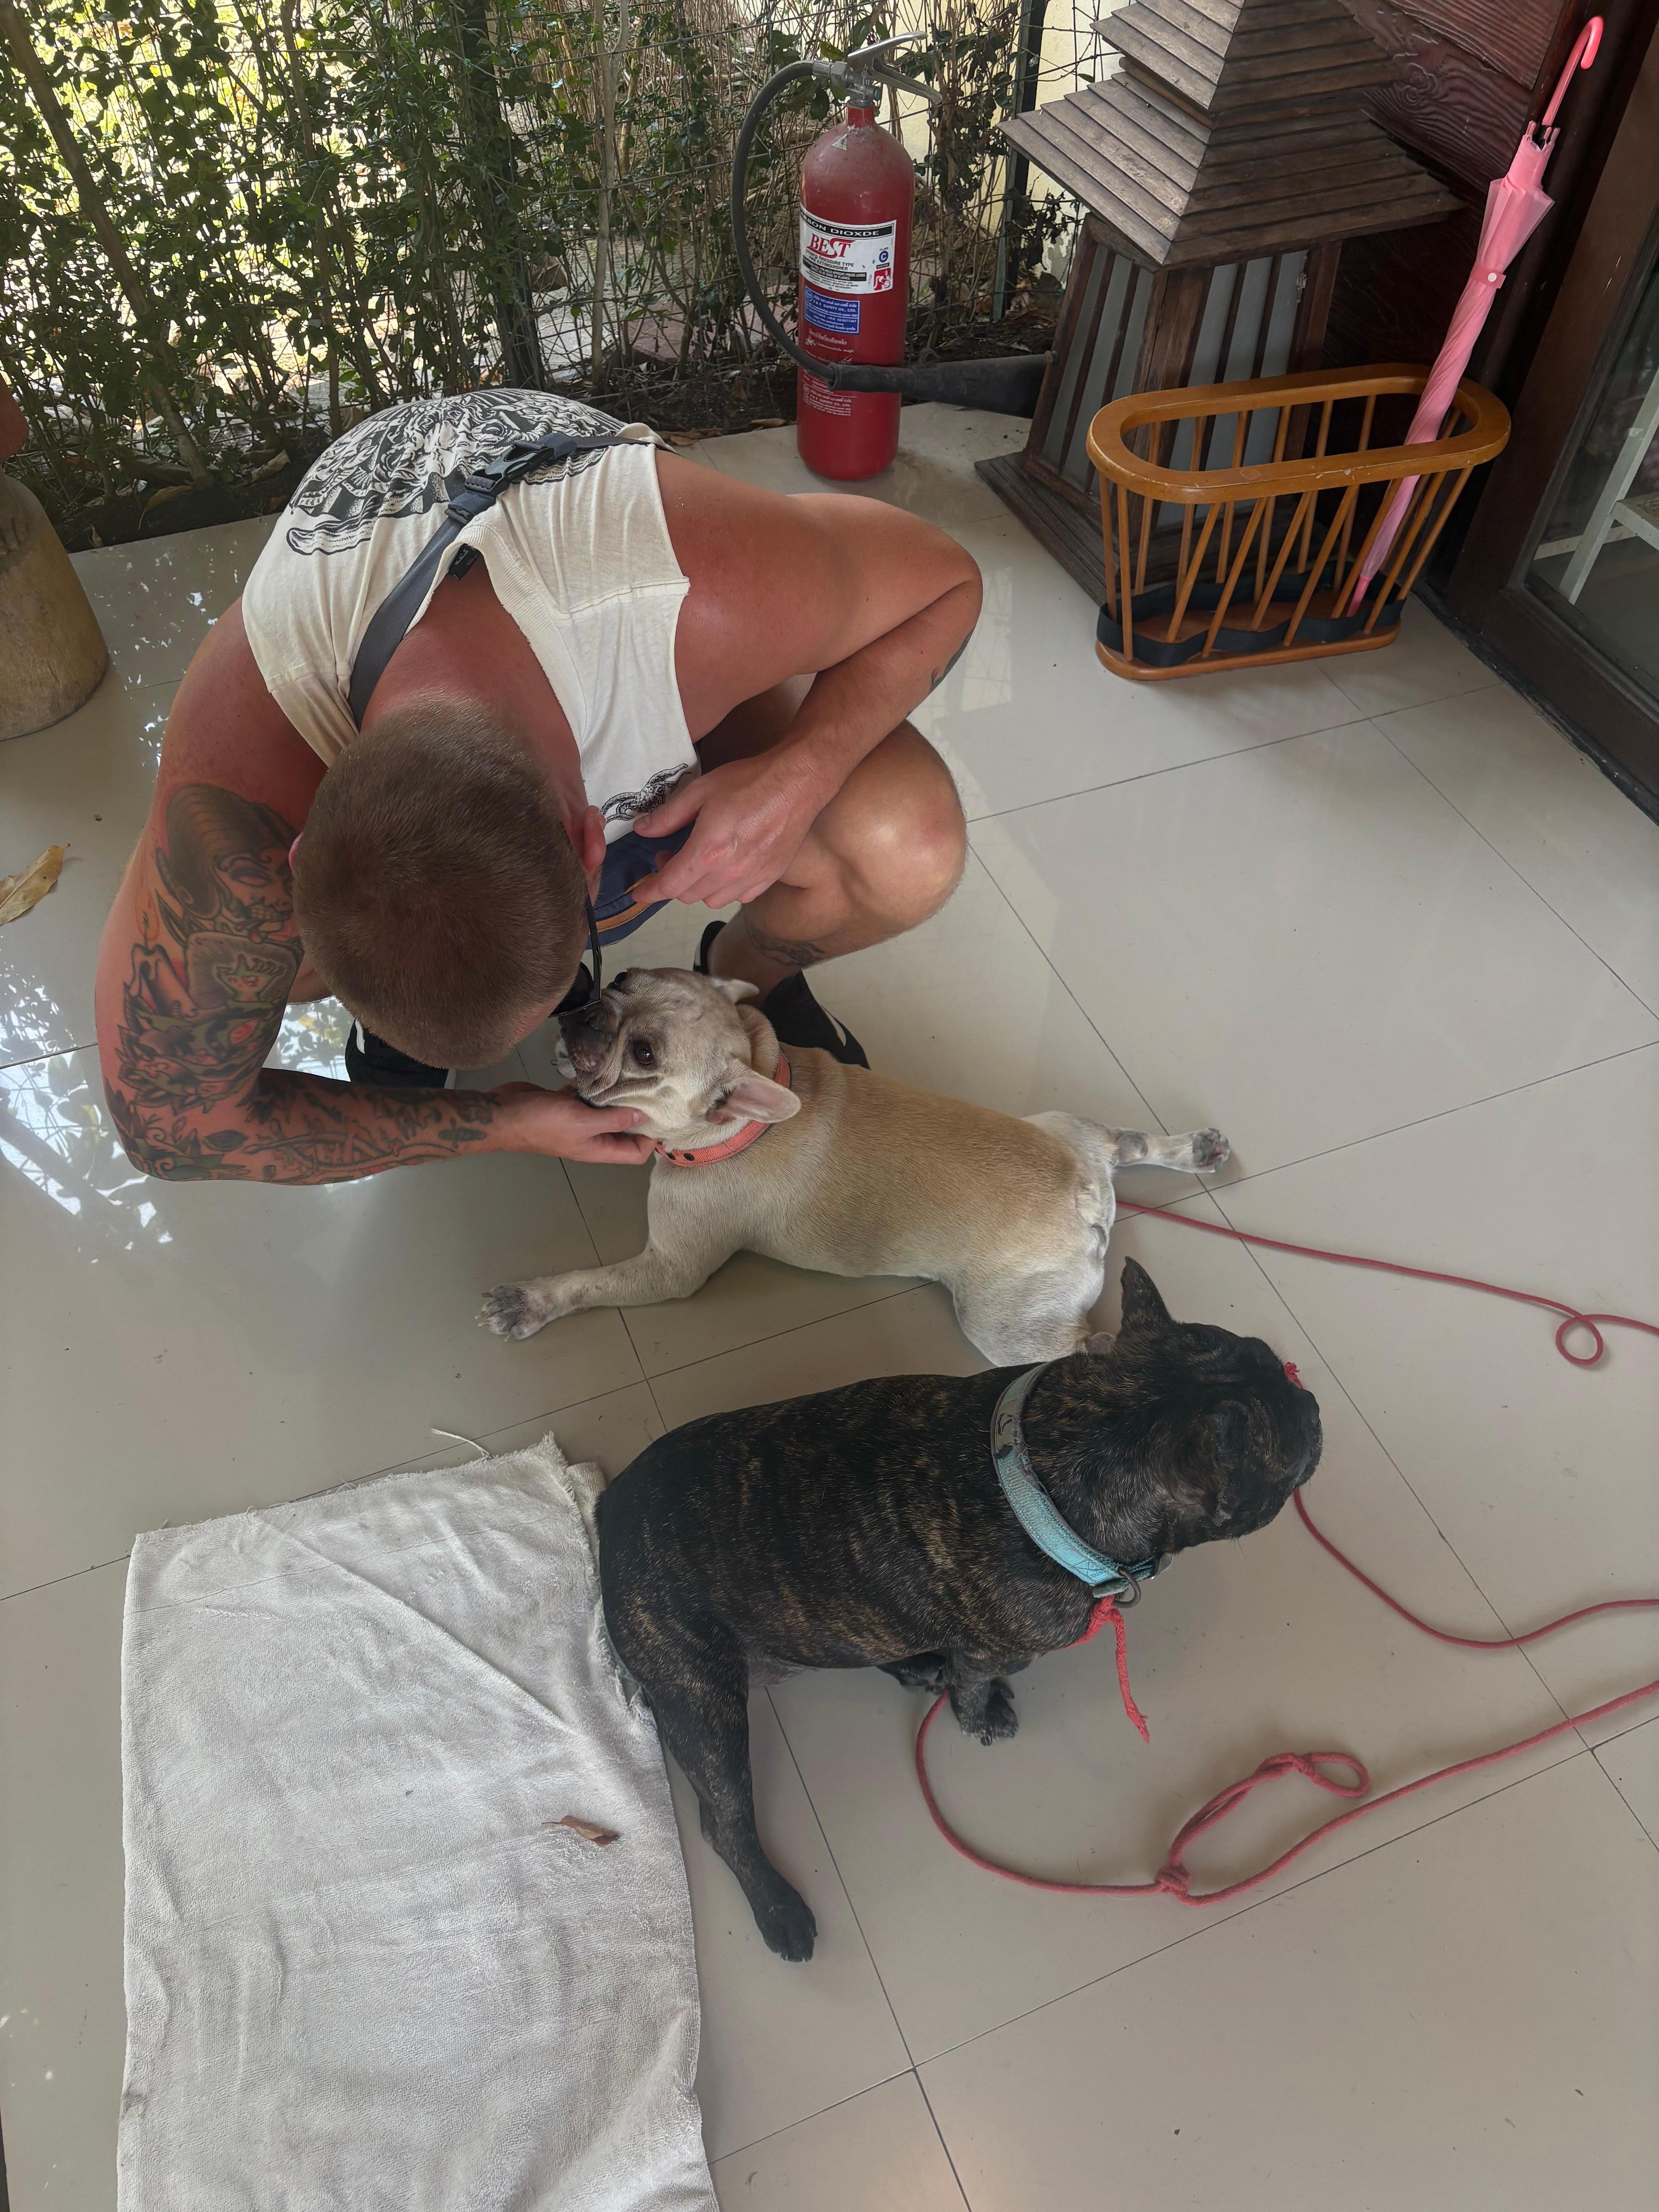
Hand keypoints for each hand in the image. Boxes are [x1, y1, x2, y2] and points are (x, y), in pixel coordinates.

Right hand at [488, 1082, 653, 1164]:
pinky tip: (602, 1068)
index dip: (650, 1138)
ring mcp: (577, 1120)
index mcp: (598, 1149)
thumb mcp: (583, 1123)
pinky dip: (594, 1085)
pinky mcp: (565, 1103)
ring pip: (605, 1110)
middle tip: (653, 1087)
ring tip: (634, 1074)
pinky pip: (586, 1095)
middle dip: (636, 1112)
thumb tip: (644, 1118)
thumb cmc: (542, 1123)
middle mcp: (590, 1137)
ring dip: (616, 1095)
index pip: (635, 1152)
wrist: (503, 1113)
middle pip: (623, 1130)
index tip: (662, 1113)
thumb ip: (614, 1121)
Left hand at [638, 755, 824, 907]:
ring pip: (712, 900)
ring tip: (699, 862)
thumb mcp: (700, 790)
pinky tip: (727, 868)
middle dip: (672, 880)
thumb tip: (643, 828)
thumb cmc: (750, 782)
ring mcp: (752, 878)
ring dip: (698, 887)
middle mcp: (730, 873)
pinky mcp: (770, 877)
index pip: (670, 885)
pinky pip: (739, 897)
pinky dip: (725, 889)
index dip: (650, 891)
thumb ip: (669, 815)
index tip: (639, 893)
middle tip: (671, 855)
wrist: (798, 783)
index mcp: (708, 852)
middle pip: (688, 895)